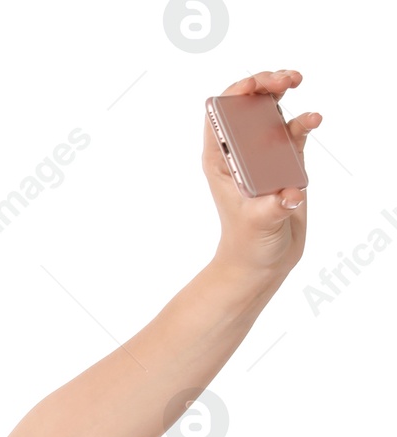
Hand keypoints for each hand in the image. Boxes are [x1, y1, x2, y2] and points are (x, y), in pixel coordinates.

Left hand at [204, 69, 318, 283]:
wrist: (262, 260)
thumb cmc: (248, 242)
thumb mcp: (257, 223)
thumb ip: (274, 207)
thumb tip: (291, 196)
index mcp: (220, 160)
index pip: (218, 115)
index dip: (235, 93)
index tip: (256, 86)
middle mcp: (239, 153)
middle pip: (246, 105)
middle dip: (263, 84)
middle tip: (286, 80)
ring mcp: (263, 155)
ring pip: (269, 112)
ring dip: (281, 93)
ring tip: (297, 81)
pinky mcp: (285, 163)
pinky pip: (293, 132)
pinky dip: (303, 120)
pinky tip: (313, 119)